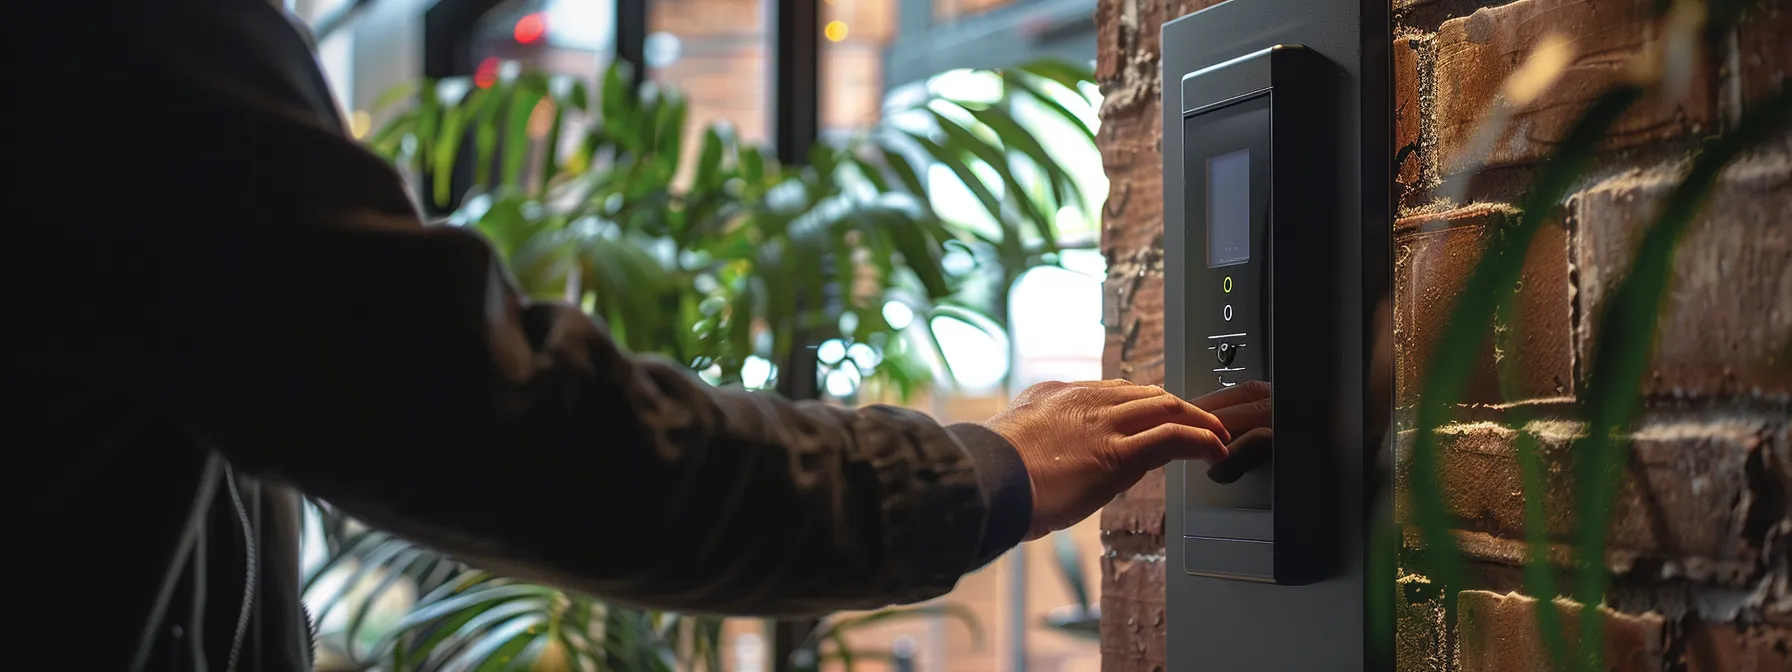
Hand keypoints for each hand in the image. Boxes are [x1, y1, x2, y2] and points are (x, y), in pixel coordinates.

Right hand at [983, 379, 1271, 539]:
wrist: (982, 478)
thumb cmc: (984, 474)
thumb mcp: (1007, 446)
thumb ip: (1031, 447)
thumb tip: (1035, 472)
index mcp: (1053, 395)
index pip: (1109, 390)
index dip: (1139, 402)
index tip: (1153, 412)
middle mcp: (1082, 400)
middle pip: (1144, 392)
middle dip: (1176, 404)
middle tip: (1198, 418)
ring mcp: (1102, 423)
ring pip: (1164, 407)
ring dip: (1197, 419)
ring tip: (1217, 434)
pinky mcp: (1117, 452)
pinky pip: (1172, 438)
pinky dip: (1201, 441)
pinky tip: (1216, 451)